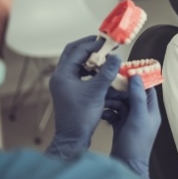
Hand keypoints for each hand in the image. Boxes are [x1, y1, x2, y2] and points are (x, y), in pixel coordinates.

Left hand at [45, 36, 120, 158]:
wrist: (73, 137)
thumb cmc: (82, 115)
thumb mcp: (97, 92)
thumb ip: (107, 72)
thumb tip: (116, 57)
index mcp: (63, 74)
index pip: (77, 51)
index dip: (92, 44)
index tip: (107, 41)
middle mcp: (60, 76)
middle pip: (73, 53)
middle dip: (88, 47)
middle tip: (103, 43)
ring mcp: (63, 83)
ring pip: (75, 62)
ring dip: (89, 57)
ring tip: (104, 55)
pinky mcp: (69, 90)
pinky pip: (78, 73)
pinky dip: (89, 68)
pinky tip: (101, 71)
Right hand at [102, 75, 160, 178]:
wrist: (126, 166)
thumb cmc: (135, 142)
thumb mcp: (138, 117)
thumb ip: (138, 96)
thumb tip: (136, 75)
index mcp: (151, 110)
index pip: (146, 89)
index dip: (137, 80)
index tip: (123, 71)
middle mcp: (142, 114)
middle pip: (131, 95)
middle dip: (119, 91)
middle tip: (107, 87)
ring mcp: (130, 120)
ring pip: (121, 104)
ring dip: (111, 101)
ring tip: (102, 101)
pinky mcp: (120, 126)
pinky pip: (114, 113)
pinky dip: (108, 112)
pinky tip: (101, 113)